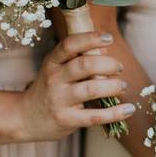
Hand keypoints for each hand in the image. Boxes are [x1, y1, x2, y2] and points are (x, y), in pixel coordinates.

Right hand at [17, 32, 133, 140]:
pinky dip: (115, 113)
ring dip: (113, 86)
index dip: (90, 39)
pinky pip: (95, 116)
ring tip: (122, 86)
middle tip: (119, 68)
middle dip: (108, 64)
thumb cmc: (50, 89)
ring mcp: (60, 100)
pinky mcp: (67, 119)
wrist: (26, 118)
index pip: (69, 45)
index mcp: (52, 62)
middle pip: (84, 65)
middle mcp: (54, 79)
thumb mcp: (57, 69)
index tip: (108, 37)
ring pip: (91, 89)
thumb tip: (105, 48)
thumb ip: (78, 58)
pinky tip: (129, 109)